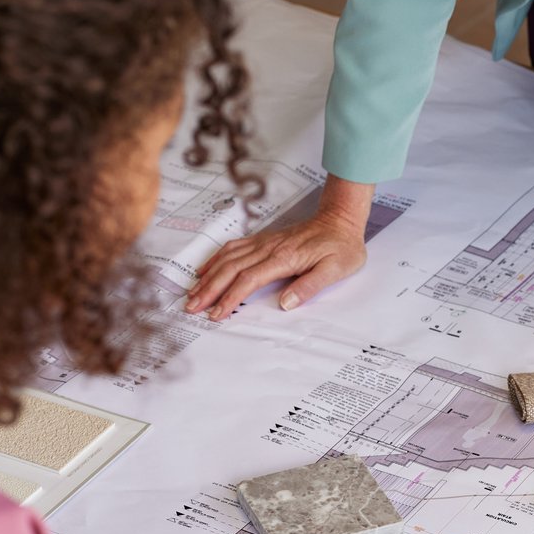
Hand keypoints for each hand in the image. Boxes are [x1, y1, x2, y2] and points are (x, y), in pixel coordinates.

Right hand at [186, 177, 373, 320]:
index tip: (217, 313)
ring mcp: (264, 242)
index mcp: (285, 257)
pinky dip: (215, 259)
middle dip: (209, 290)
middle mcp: (269, 248)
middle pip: (230, 269)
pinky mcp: (263, 240)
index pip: (249, 279)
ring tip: (193, 293)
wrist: (341, 220)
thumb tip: (286, 303)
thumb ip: (310, 286)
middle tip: (192, 307)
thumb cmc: (342, 246)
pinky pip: (233, 248)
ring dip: (208, 276)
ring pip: (227, 258)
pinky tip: (206, 269)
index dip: (230, 298)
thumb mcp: (336, 269)